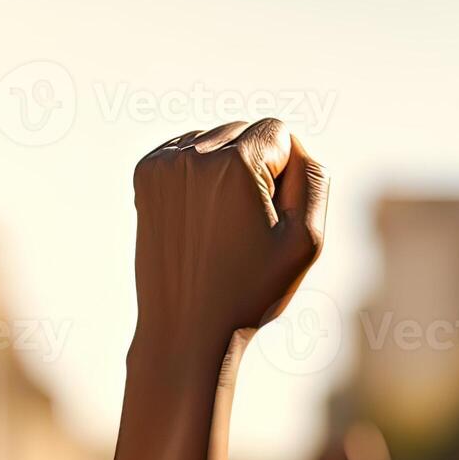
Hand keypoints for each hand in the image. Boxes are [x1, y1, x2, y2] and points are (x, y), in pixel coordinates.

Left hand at [130, 119, 329, 352]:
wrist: (185, 328)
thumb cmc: (250, 290)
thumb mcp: (306, 240)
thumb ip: (312, 178)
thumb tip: (294, 143)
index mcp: (233, 164)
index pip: (280, 131)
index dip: (286, 175)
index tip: (270, 218)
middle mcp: (192, 155)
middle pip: (246, 131)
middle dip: (257, 168)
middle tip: (246, 228)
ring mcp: (162, 165)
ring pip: (216, 140)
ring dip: (227, 169)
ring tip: (222, 224)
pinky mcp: (145, 177)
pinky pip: (187, 153)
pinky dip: (200, 174)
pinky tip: (202, 216)